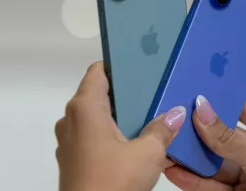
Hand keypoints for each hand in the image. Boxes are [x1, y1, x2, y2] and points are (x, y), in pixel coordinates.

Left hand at [55, 62, 185, 190]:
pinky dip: (108, 132)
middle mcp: (71, 119)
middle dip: (122, 92)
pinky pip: (90, 134)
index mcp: (84, 108)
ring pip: (94, 116)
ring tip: (144, 115)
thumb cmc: (113, 181)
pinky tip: (130, 141)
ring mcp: (69, 140)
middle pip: (96, 93)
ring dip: (116, 114)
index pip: (97, 71)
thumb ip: (162, 129)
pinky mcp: (72, 158)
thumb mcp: (147, 153)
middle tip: (149, 91)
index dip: (116, 65)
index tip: (137, 66)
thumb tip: (176, 114)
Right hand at [165, 95, 245, 190]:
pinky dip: (190, 178)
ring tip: (168, 143)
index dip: (223, 99)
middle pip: (224, 135)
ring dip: (190, 155)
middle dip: (200, 129)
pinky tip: (173, 169)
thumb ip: (229, 139)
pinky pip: (208, 184)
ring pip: (212, 161)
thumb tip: (202, 110)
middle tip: (177, 117)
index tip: (198, 90)